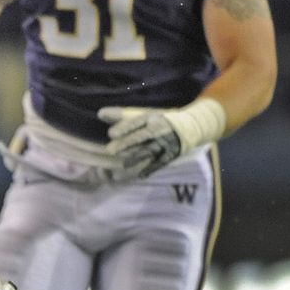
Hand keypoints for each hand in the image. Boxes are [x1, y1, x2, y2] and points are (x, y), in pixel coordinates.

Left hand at [98, 99, 223, 177]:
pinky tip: (141, 175)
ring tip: (123, 164)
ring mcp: (165, 142)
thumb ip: (121, 115)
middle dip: (126, 144)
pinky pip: (161, 162)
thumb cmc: (159, 121)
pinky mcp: (171, 154)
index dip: (124, 128)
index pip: (136, 122)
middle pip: (141, 137)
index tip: (111, 134)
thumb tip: (99, 113)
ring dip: (136, 157)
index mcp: (151, 118)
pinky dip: (151, 169)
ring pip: (149, 150)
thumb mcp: (143, 115)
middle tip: (109, 151)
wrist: (190, 126)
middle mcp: (158, 129)